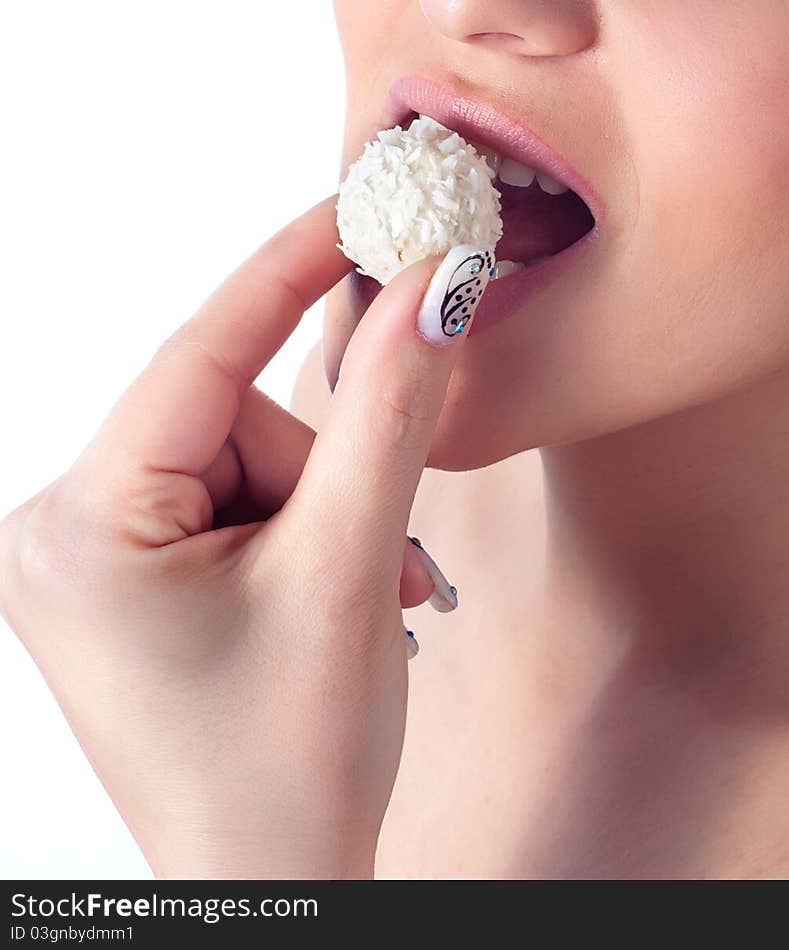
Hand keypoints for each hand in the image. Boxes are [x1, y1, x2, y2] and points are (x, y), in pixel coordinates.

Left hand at [0, 195, 493, 877]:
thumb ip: (390, 412)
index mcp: (81, 526)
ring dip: (326, 511)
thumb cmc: (288, 771)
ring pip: (245, 457)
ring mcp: (91, 554)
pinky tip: (330, 596)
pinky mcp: (128, 573)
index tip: (362, 205)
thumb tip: (430, 287)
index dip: (290, 270)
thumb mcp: (348, 570)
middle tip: (378, 554)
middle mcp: (60, 528)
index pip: (201, 353)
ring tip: (365, 597)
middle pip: (233, 416)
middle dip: (326, 469)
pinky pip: (231, 498)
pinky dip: (301, 530)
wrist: (270, 899)